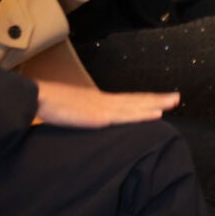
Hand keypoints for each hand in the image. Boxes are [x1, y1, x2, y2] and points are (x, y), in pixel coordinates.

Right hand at [35, 80, 179, 127]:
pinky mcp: (99, 117)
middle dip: (157, 99)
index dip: (144, 100)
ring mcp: (104, 108)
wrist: (37, 96)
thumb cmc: (49, 104)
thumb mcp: (70, 111)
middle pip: (137, 100)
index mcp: (99, 101)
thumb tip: (86, 119)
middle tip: (177, 97)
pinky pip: (126, 117)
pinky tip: (157, 114)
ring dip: (157, 104)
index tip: (160, 100)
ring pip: (136, 106)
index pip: (127, 100)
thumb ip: (82, 115)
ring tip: (174, 102)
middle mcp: (105, 101)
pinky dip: (143, 115)